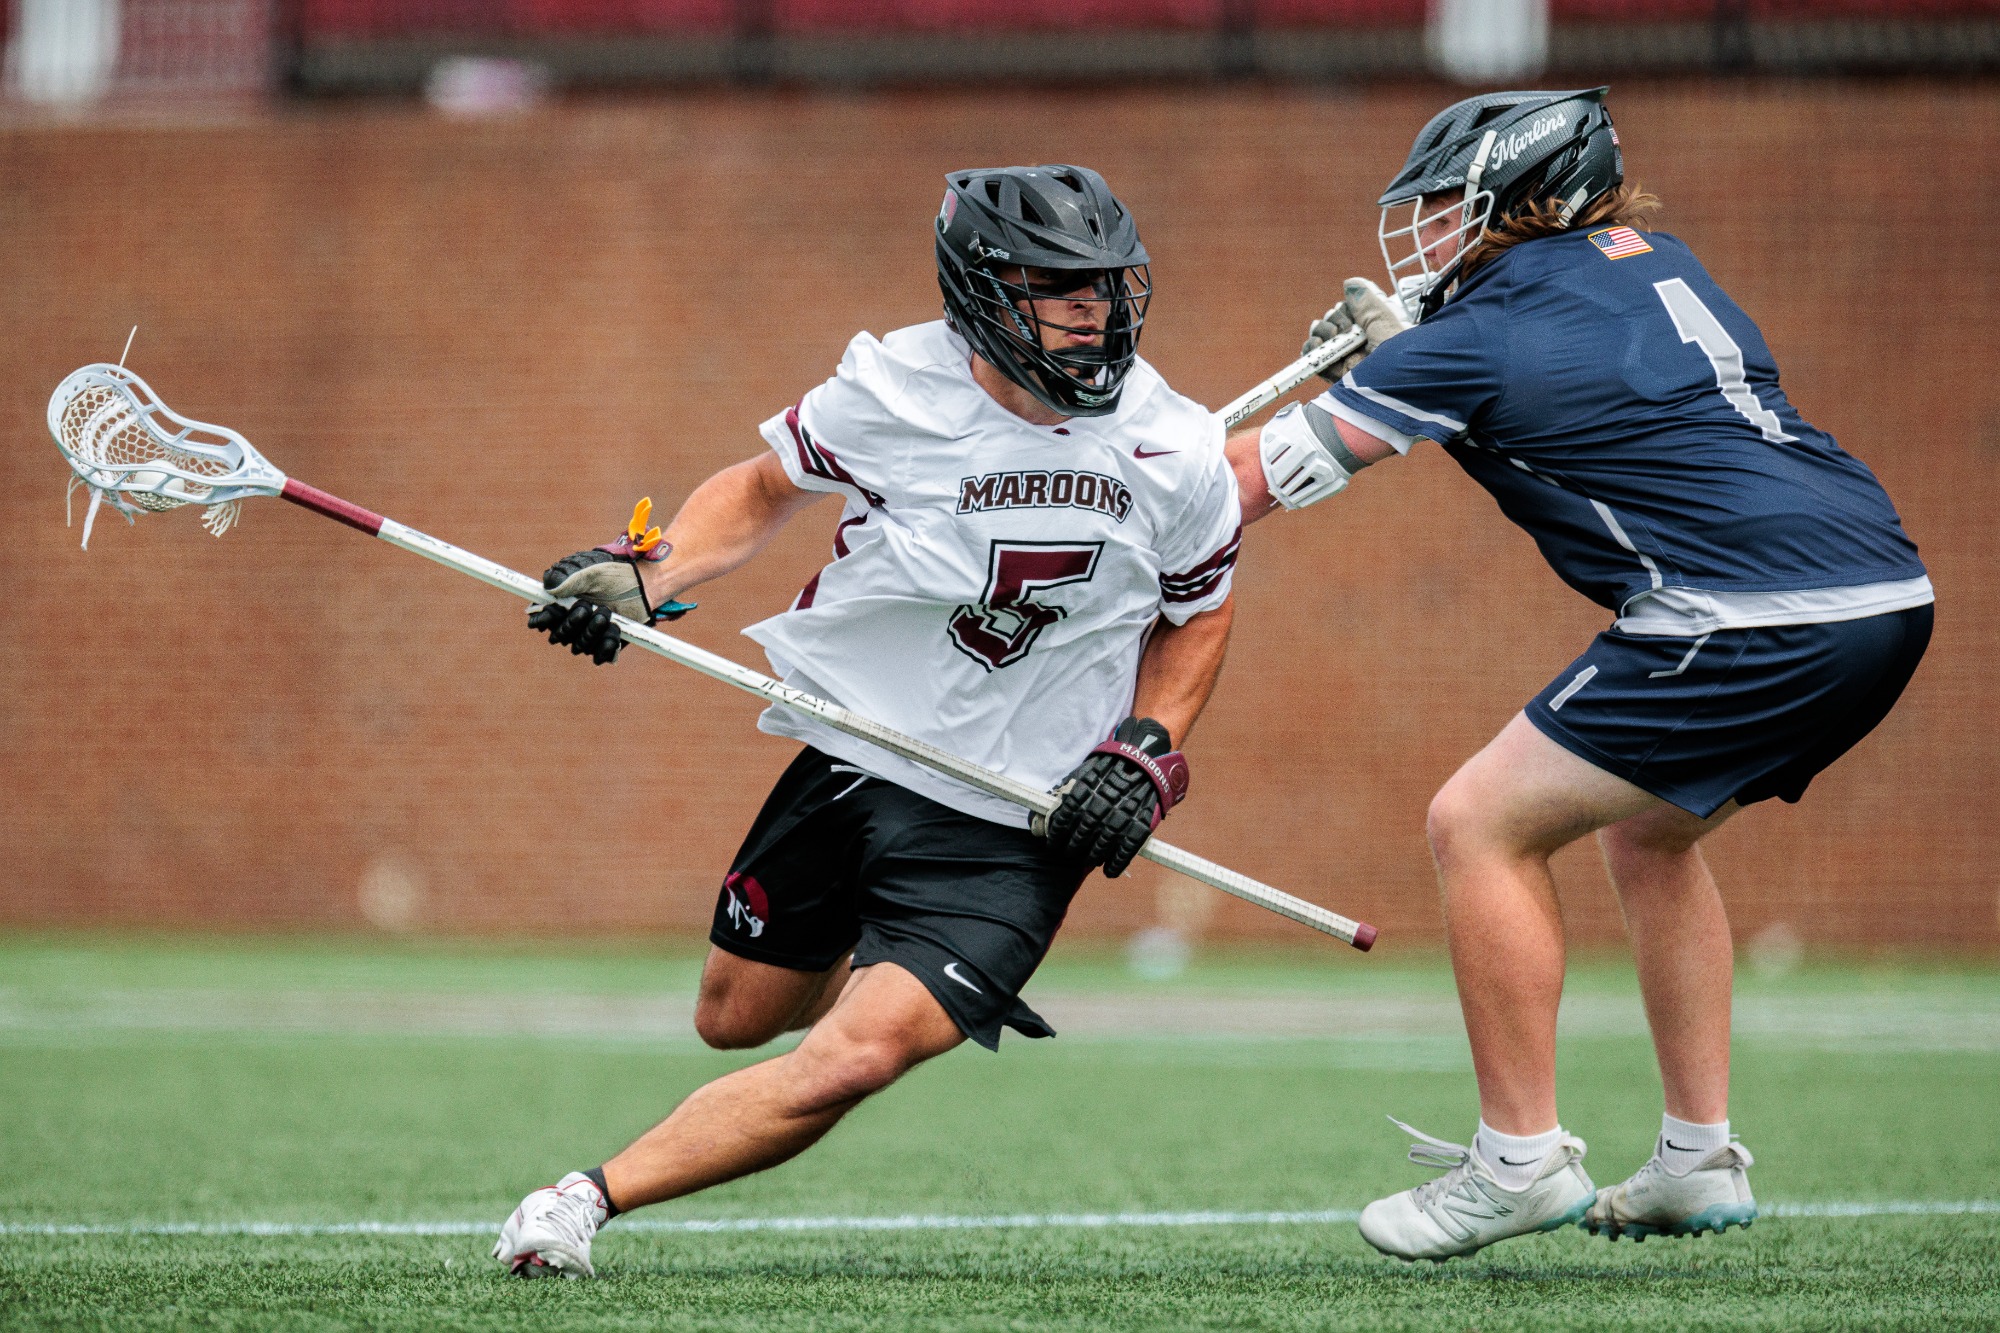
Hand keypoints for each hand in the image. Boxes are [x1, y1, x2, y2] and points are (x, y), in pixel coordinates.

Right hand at [528, 497, 694, 666]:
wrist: (640, 582)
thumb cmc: (611, 573)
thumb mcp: (588, 570)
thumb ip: (567, 579)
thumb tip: (550, 589)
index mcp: (559, 605)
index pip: (540, 620)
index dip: (544, 619)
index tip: (554, 610)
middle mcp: (570, 624)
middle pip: (559, 636)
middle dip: (573, 623)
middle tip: (588, 606)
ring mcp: (588, 636)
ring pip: (579, 647)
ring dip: (592, 631)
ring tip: (607, 613)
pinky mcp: (605, 645)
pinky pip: (599, 656)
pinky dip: (605, 646)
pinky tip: (614, 629)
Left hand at [1040, 717, 1188, 877]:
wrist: (1143, 756)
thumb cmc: (1109, 766)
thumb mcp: (1083, 773)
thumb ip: (1063, 794)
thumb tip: (1039, 818)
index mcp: (1083, 792)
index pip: (1062, 820)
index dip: (1056, 835)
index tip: (1053, 843)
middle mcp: (1100, 806)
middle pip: (1080, 836)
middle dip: (1073, 848)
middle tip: (1071, 852)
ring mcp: (1121, 816)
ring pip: (1101, 846)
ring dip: (1092, 857)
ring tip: (1089, 859)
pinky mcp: (1140, 824)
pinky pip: (1126, 851)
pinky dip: (1117, 864)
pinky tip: (1110, 872)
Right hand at [1303, 277, 1412, 382]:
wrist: (1392, 388)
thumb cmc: (1399, 356)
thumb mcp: (1385, 321)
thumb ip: (1366, 302)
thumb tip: (1350, 283)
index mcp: (1376, 328)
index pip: (1353, 309)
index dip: (1349, 309)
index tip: (1356, 317)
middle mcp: (1361, 343)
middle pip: (1335, 320)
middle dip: (1336, 320)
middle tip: (1347, 330)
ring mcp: (1346, 359)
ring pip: (1322, 337)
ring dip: (1322, 332)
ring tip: (1333, 337)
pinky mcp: (1334, 375)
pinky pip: (1313, 359)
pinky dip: (1310, 351)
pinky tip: (1316, 346)